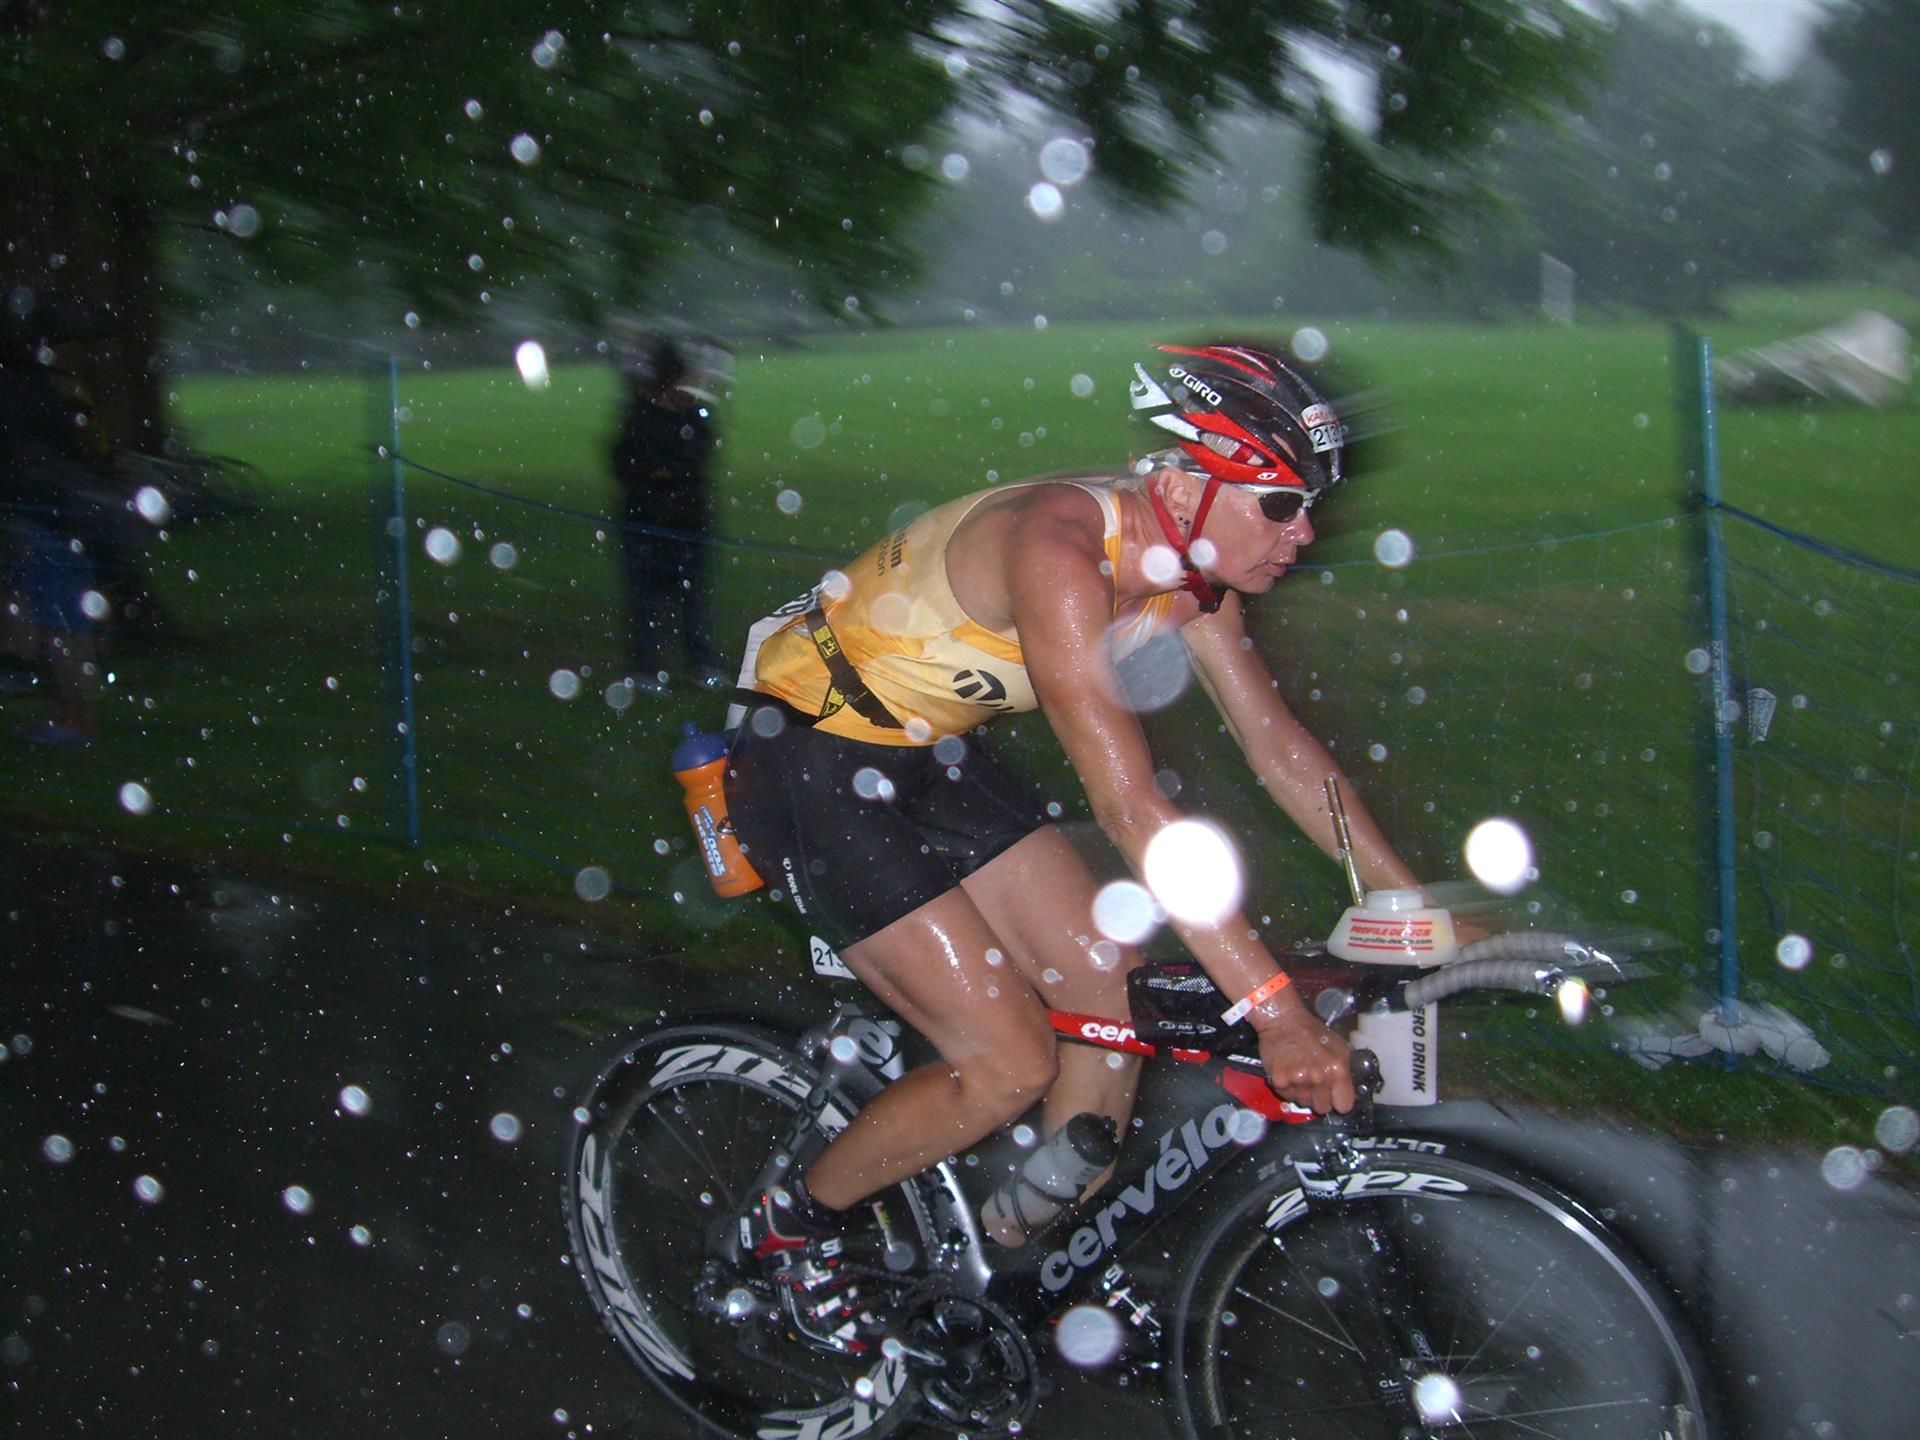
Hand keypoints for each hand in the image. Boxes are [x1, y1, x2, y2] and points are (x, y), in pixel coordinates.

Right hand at [1254, 997, 1355, 1113]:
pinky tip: (1288, 1073)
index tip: (1334, 1097)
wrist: (1284, 1020)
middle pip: (1323, 1108)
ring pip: (1304, 1103)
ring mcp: (1299, 1080)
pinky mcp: (1280, 1081)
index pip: (1344, 1105)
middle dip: (1319, 1099)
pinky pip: (1287, 1096)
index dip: (1339, 1101)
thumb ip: (1346, 1071)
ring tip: (1299, 1075)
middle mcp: (1319, 1078)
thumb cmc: (1312, 1033)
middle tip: (1313, 1083)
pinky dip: (1287, 1088)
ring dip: (1302, 1093)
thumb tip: (1349, 1091)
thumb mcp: (1339, 1047)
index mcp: (1338, 1070)